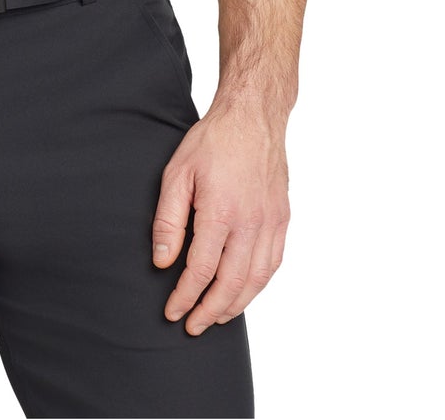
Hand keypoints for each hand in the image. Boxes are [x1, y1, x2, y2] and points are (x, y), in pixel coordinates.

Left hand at [150, 100, 289, 335]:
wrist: (253, 117)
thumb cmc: (212, 142)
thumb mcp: (177, 174)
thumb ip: (168, 221)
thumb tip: (162, 261)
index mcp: (221, 212)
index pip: (202, 270)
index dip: (186, 296)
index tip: (173, 312)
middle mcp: (251, 223)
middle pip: (231, 283)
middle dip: (210, 311)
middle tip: (192, 326)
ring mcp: (271, 222)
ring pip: (257, 279)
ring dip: (236, 304)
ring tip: (216, 316)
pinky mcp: (282, 219)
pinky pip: (273, 263)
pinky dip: (258, 284)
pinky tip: (244, 291)